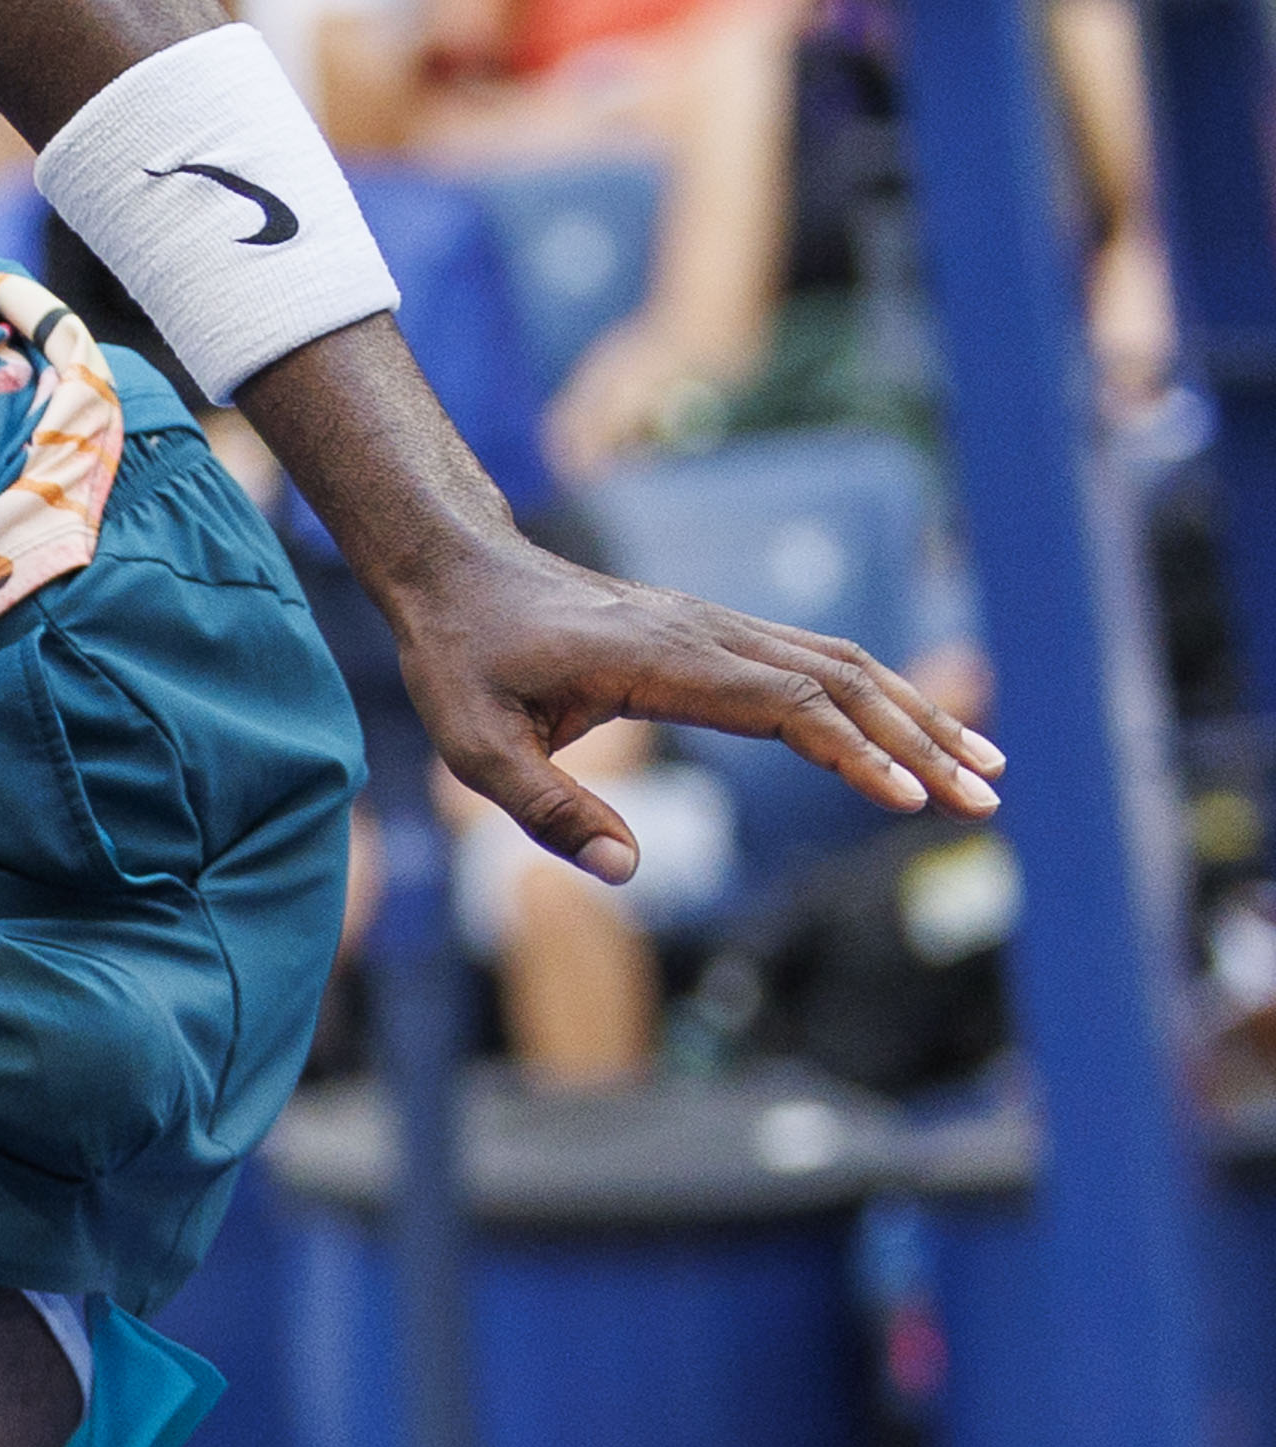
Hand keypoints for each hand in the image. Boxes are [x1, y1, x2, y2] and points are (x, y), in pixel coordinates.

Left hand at [371, 528, 997, 883]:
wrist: (461, 575)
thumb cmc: (463, 660)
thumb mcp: (474, 747)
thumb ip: (546, 809)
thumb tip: (623, 871)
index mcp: (663, 661)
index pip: (789, 704)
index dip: (854, 753)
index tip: (907, 801)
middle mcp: (711, 634)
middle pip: (844, 683)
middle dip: (920, 743)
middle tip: (984, 801)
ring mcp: (721, 628)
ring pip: (847, 666)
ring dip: (919, 717)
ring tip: (985, 771)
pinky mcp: (720, 635)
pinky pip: (820, 662)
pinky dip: (880, 698)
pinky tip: (915, 735)